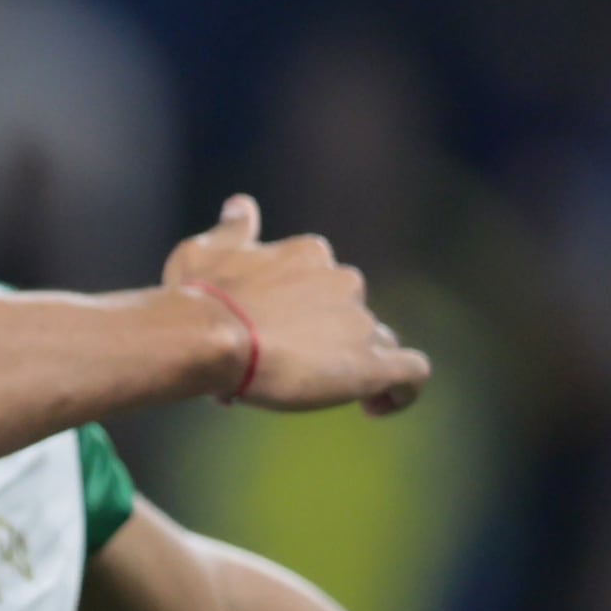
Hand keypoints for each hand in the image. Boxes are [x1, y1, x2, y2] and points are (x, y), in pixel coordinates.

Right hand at [162, 197, 428, 417]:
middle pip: (351, 312)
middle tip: (279, 365)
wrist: (206, 335)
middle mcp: (344, 282)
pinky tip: (375, 406)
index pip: (321, 280)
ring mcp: (361, 323)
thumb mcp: (206, 250)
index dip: (300, 308)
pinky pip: (411, 374)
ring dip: (352, 363)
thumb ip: (234, 229)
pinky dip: (401, 391)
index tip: (269, 332)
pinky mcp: (373, 365)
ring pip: (377, 342)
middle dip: (325, 337)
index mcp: (309, 255)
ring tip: (313, 389)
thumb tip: (240, 204)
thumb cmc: (199, 295)